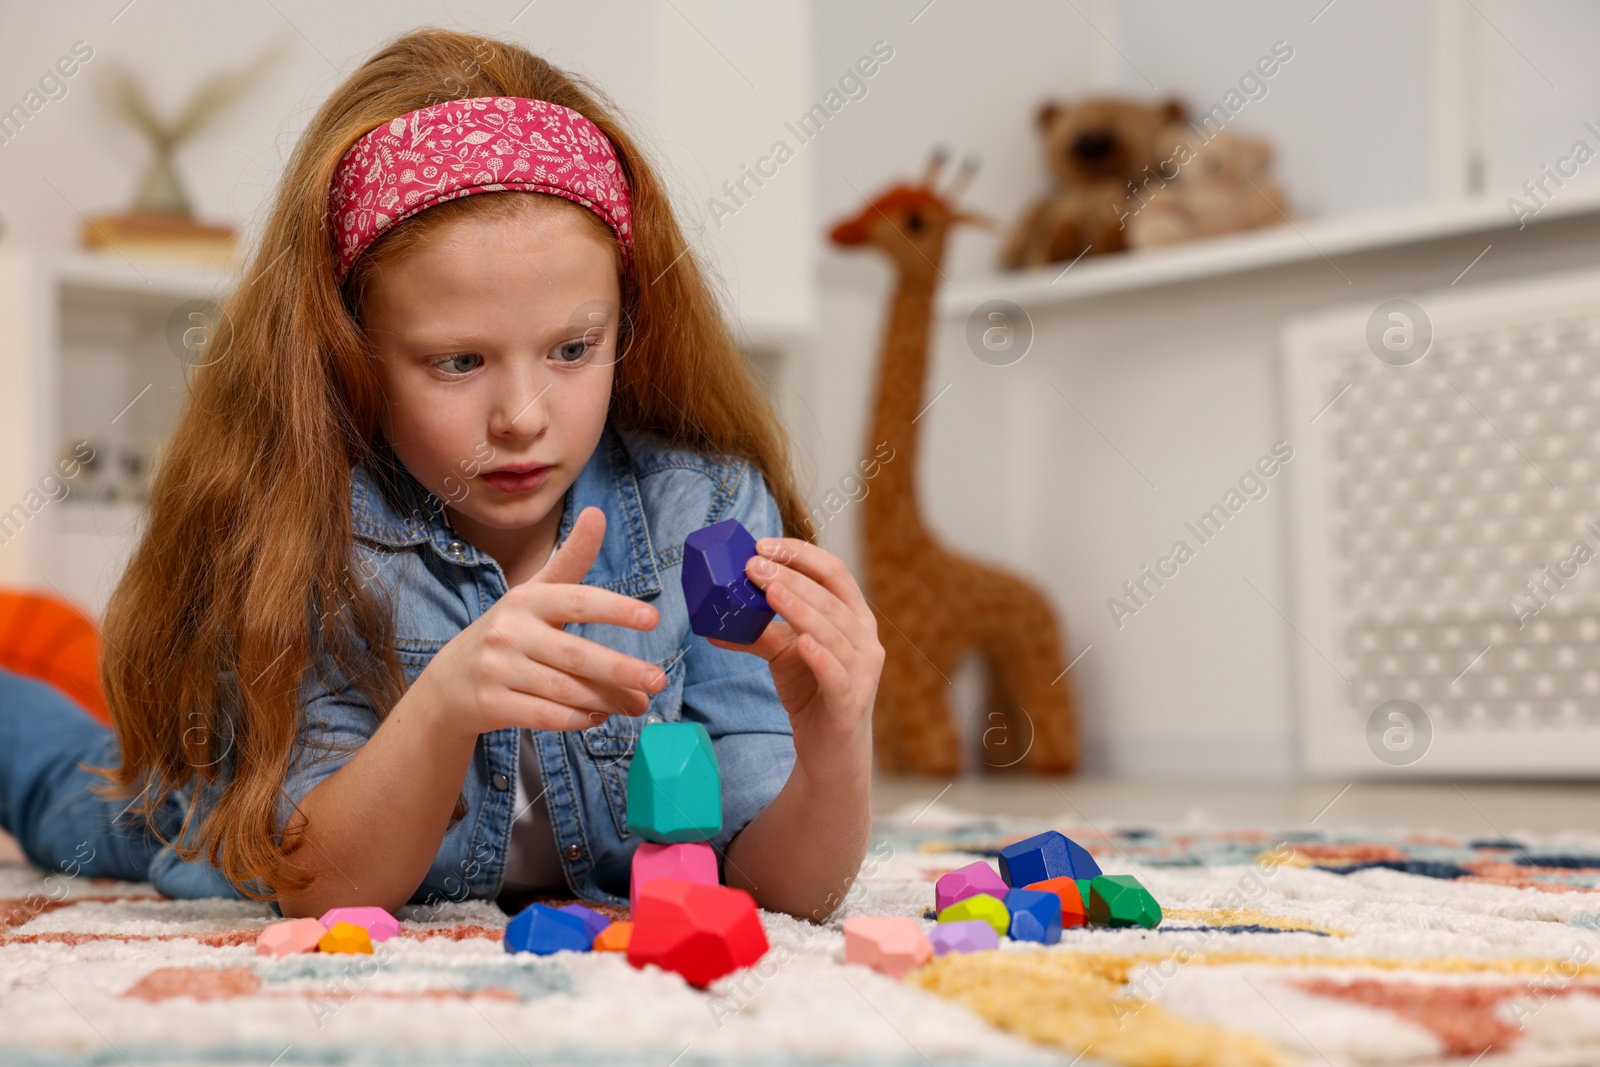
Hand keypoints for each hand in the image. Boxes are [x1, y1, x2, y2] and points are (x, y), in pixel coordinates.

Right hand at [416, 506, 665, 737]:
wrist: (449, 682)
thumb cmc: (509, 632)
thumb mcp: (534, 592)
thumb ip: (571, 559)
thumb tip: (597, 513)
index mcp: (527, 599)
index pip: (578, 601)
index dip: (616, 609)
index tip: (653, 618)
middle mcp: (509, 631)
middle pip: (576, 654)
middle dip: (621, 670)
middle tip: (658, 680)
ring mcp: (497, 669)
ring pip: (565, 690)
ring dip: (606, 700)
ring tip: (636, 703)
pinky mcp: (490, 704)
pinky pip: (545, 716)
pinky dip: (576, 719)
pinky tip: (598, 717)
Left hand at [705, 537, 881, 778]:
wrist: (830, 751)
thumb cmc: (812, 692)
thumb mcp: (783, 654)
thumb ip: (757, 632)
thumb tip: (711, 621)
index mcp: (853, 616)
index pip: (833, 572)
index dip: (800, 554)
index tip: (763, 545)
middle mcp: (865, 638)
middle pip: (829, 597)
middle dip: (790, 577)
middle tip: (752, 565)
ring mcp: (862, 670)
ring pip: (832, 631)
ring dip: (800, 607)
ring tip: (769, 590)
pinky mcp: (850, 702)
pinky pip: (836, 674)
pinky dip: (820, 656)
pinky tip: (802, 643)